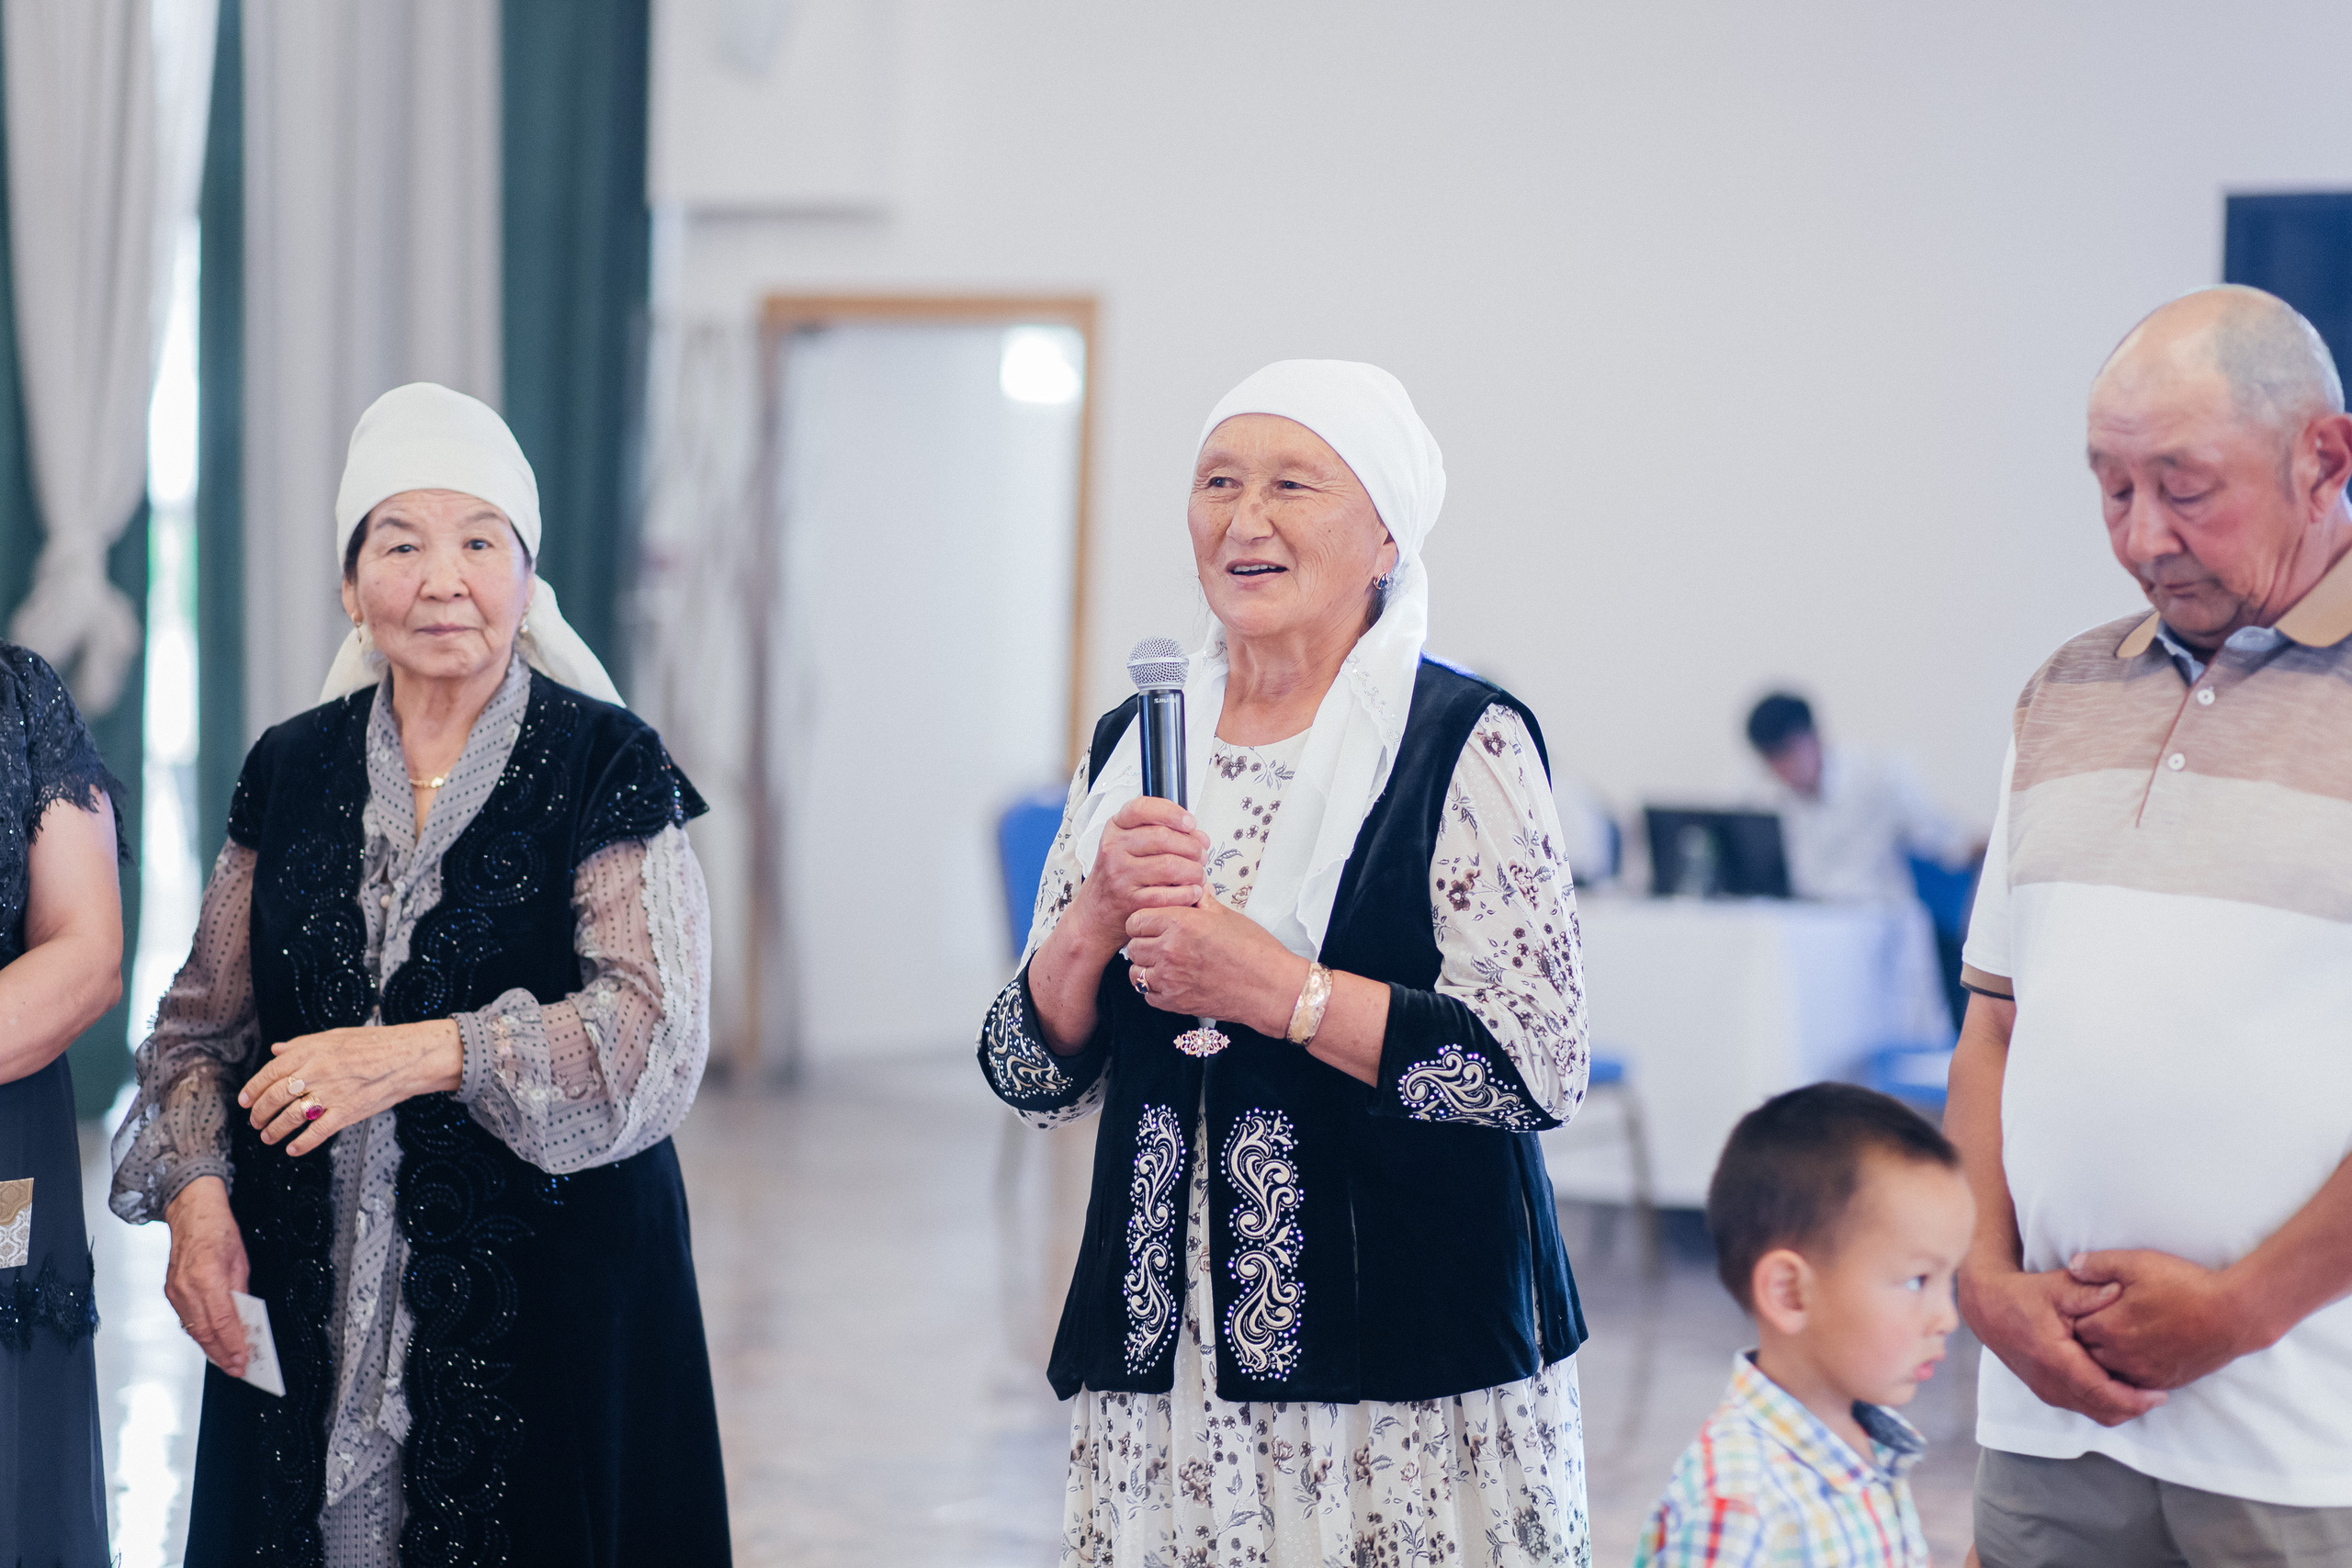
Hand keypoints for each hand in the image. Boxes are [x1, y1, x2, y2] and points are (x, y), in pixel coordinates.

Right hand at [164, 1176, 250, 1376]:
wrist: (191, 1213)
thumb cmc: (217, 1230)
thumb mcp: (241, 1260)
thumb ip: (241, 1292)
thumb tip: (245, 1317)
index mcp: (208, 1277)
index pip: (223, 1321)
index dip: (233, 1345)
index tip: (243, 1360)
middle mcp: (187, 1287)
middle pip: (205, 1332)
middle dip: (222, 1355)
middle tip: (237, 1369)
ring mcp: (175, 1291)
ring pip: (193, 1330)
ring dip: (210, 1348)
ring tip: (227, 1361)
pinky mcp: (170, 1291)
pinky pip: (186, 1320)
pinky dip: (199, 1334)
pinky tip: (211, 1342)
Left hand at [238, 1019, 463, 1155]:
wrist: (407, 1057)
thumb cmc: (373, 1043)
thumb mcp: (334, 1036)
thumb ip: (302, 1044)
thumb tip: (276, 1050)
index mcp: (312, 1051)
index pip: (270, 1072)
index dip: (252, 1089)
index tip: (245, 1100)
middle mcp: (317, 1072)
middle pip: (275, 1097)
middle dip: (259, 1113)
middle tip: (255, 1121)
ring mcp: (332, 1093)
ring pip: (291, 1117)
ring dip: (275, 1130)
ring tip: (268, 1136)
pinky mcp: (348, 1112)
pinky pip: (318, 1132)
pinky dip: (302, 1144)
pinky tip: (293, 1149)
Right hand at [1073, 797, 1208, 953]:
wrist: (1095, 914)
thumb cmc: (1119, 876)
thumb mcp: (1130, 846)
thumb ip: (1163, 834)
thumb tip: (1200, 838)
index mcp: (1116, 828)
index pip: (1142, 808)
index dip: (1171, 812)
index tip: (1190, 823)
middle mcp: (1114, 849)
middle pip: (1163, 837)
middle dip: (1192, 846)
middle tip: (1201, 855)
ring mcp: (1120, 875)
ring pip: (1170, 865)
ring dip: (1194, 871)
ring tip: (1198, 874)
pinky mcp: (1130, 901)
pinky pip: (1168, 895)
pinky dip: (1188, 893)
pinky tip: (1193, 891)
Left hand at [1124, 894, 1306, 1036]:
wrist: (1270, 987)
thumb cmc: (1255, 951)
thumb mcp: (1227, 916)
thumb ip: (1202, 902)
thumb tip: (1195, 889)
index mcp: (1180, 923)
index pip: (1136, 920)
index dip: (1143, 921)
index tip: (1151, 925)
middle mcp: (1169, 950)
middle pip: (1133, 946)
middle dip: (1143, 943)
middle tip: (1158, 944)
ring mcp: (1170, 978)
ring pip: (1135, 972)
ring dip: (1146, 967)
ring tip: (1163, 964)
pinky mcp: (1174, 1002)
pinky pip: (1147, 995)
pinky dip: (1154, 989)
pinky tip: (1170, 982)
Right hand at [1960, 1254, 2165, 1425]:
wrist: (1988, 1308)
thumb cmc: (2024, 1295)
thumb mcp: (2056, 1286)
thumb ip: (2089, 1291)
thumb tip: (2120, 1290)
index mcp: (2055, 1358)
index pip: (2101, 1392)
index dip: (2134, 1399)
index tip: (2160, 1394)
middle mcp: (2050, 1382)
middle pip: (2102, 1412)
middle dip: (2134, 1408)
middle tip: (2159, 1394)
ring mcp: (2046, 1390)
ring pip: (2094, 1413)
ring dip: (2120, 1407)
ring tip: (2143, 1390)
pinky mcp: (2045, 1391)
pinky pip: (2083, 1406)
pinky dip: (2104, 1403)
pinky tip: (2117, 1384)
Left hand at [2068, 1249, 2265, 1390]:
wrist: (2232, 1315)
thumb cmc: (2184, 1286)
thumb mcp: (2137, 1263)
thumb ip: (2098, 1265)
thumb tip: (2072, 1267)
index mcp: (2108, 1327)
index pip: (2072, 1327)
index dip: (2075, 1315)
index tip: (2080, 1306)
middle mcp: (2121, 1356)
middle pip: (2086, 1352)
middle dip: (2086, 1339)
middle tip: (2094, 1321)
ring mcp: (2143, 1373)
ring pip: (2108, 1371)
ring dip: (2106, 1357)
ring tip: (2115, 1337)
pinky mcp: (2164, 1382)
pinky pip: (2133, 1383)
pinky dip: (2128, 1371)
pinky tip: (2134, 1354)